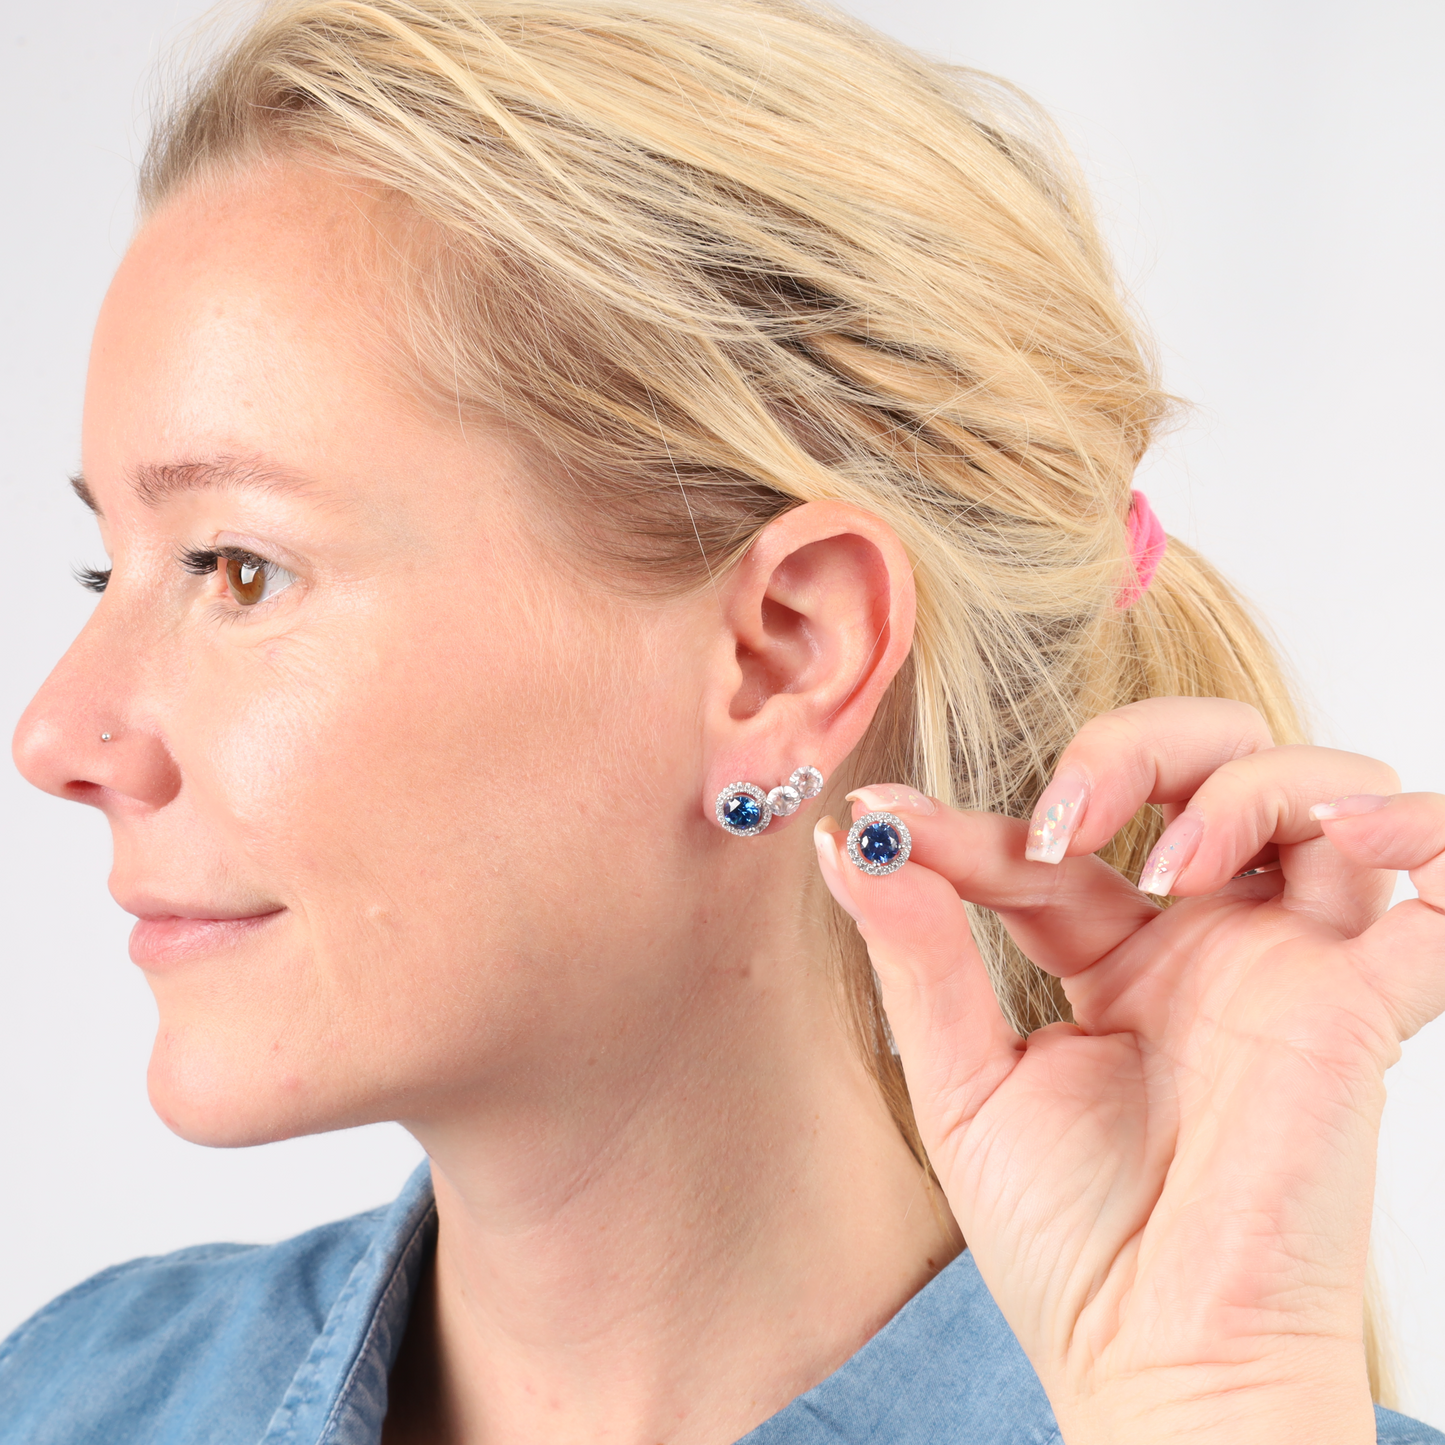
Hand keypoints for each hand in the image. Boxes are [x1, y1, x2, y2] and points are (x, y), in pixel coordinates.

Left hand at [814, 697, 1444, 1444]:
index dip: (973, 824)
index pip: (1056, 843)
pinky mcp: (1367, 1006)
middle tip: (1066, 820)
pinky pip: (1443, 885)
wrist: (1156, 1365)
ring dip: (1244, 783)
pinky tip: (1344, 837)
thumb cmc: (1068, 1245)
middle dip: (1134, 749)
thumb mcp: (964, 1081)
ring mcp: (1293, 966)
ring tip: (1170, 865)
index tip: (889, 823)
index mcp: (1117, 960)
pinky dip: (1416, 827)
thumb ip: (916, 955)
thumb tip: (847, 844)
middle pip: (1206, 765)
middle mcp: (1210, 946)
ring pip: (1318, 791)